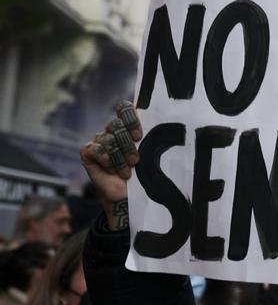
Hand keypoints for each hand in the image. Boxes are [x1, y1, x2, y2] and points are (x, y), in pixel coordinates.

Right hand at [79, 101, 141, 229]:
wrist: (128, 196)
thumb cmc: (142, 174)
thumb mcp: (148, 153)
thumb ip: (149, 136)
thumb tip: (163, 121)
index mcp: (128, 127)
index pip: (124, 108)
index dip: (130, 118)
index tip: (139, 136)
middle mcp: (112, 131)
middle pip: (117, 125)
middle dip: (128, 145)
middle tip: (136, 161)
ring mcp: (99, 140)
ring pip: (108, 139)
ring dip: (120, 158)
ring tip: (127, 172)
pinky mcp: (87, 152)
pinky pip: (96, 149)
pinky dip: (107, 161)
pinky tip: (112, 171)